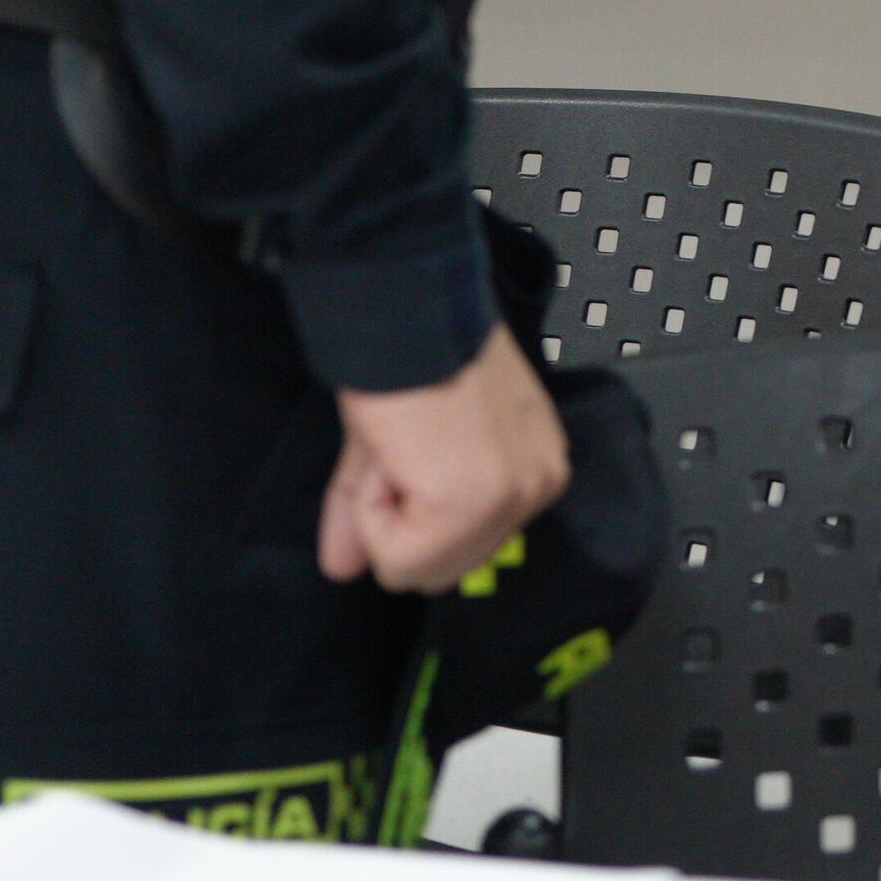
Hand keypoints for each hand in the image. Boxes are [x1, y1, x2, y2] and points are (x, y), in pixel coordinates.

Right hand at [320, 320, 570, 593]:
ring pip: (417, 567)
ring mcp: (509, 500)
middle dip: (398, 515)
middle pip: (443, 567)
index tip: (411, 442)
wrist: (404, 311)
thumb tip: (341, 568)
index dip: (412, 502)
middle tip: (402, 444)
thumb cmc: (412, 356)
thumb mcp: (398, 444)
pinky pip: (397, 557)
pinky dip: (370, 510)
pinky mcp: (469, 507)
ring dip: (382, 511)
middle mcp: (539, 486)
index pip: (463, 543)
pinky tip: (391, 451)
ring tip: (399, 444)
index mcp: (535, 465)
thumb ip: (376, 513)